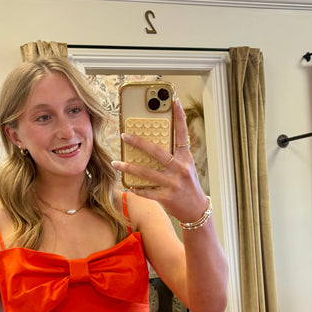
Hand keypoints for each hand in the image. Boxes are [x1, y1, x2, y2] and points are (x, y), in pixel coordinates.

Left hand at [113, 98, 207, 222]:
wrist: (196, 210)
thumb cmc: (189, 185)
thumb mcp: (187, 167)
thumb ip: (175, 155)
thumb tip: (154, 142)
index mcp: (185, 158)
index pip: (183, 134)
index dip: (180, 117)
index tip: (175, 101)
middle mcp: (179, 169)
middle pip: (156, 152)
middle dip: (138, 142)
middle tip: (124, 136)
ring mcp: (172, 183)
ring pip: (145, 172)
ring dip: (128, 167)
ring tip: (115, 163)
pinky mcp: (166, 197)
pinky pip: (146, 192)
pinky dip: (135, 189)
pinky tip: (126, 185)